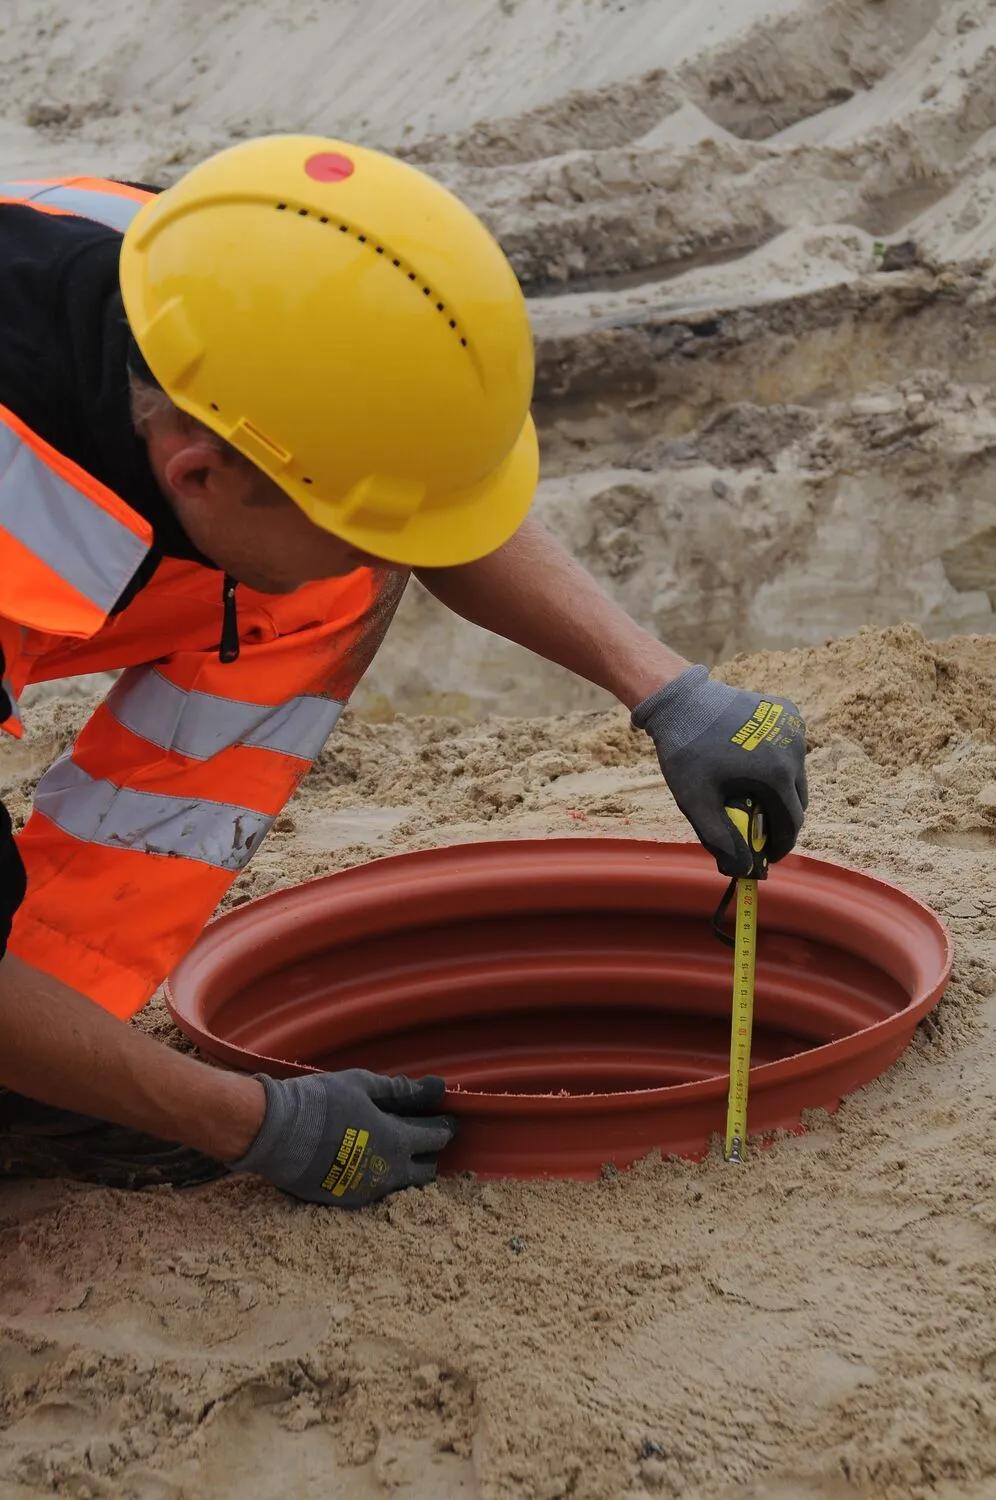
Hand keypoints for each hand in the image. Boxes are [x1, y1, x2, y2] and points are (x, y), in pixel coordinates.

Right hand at [228, 1069, 456, 1205]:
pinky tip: (367, 1160)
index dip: (445, 1127)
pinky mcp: (346, 1200)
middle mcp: (388, 1173)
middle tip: (422, 1136)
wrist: (277, 1133)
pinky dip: (379, 1176)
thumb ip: (402, 1091)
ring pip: (401, 1185)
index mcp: (397, 1141)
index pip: (436, 1138)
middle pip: (426, 1171)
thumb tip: (437, 1086)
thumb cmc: (322, 1102)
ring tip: (394, 1148)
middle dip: (429, 1153)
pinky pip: (375, 1191)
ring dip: (405, 1168)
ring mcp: (367, 1191)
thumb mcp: (363, 1086)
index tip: (446, 1119)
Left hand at [633, 665, 806, 876]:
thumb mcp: (697, 801)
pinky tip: (753, 765)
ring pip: (796, 774)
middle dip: (780, 820)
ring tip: (754, 799)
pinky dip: (778, 763)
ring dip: (780, 790)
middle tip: (758, 830)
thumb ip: (720, 838)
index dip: (780, 845)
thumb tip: (741, 868)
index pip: (791, 823)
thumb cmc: (687, 751)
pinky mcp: (788, 712)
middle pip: (798, 800)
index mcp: (777, 775)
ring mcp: (794, 727)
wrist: (681, 700)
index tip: (768, 856)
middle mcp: (794, 750)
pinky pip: (790, 749)